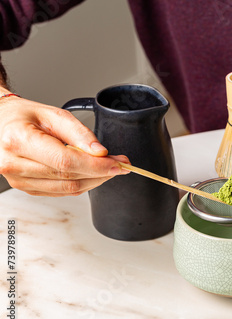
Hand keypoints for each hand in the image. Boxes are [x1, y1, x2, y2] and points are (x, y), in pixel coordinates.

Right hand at [0, 90, 129, 195]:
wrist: (1, 123)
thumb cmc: (23, 116)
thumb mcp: (53, 114)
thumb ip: (79, 133)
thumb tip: (100, 152)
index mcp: (18, 140)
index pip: (65, 161)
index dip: (96, 166)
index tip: (117, 163)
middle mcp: (13, 164)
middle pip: (68, 177)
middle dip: (101, 172)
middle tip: (120, 163)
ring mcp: (17, 180)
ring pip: (67, 189)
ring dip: (94, 180)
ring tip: (108, 167)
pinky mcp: (25, 188)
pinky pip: (60, 192)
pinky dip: (81, 184)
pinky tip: (90, 173)